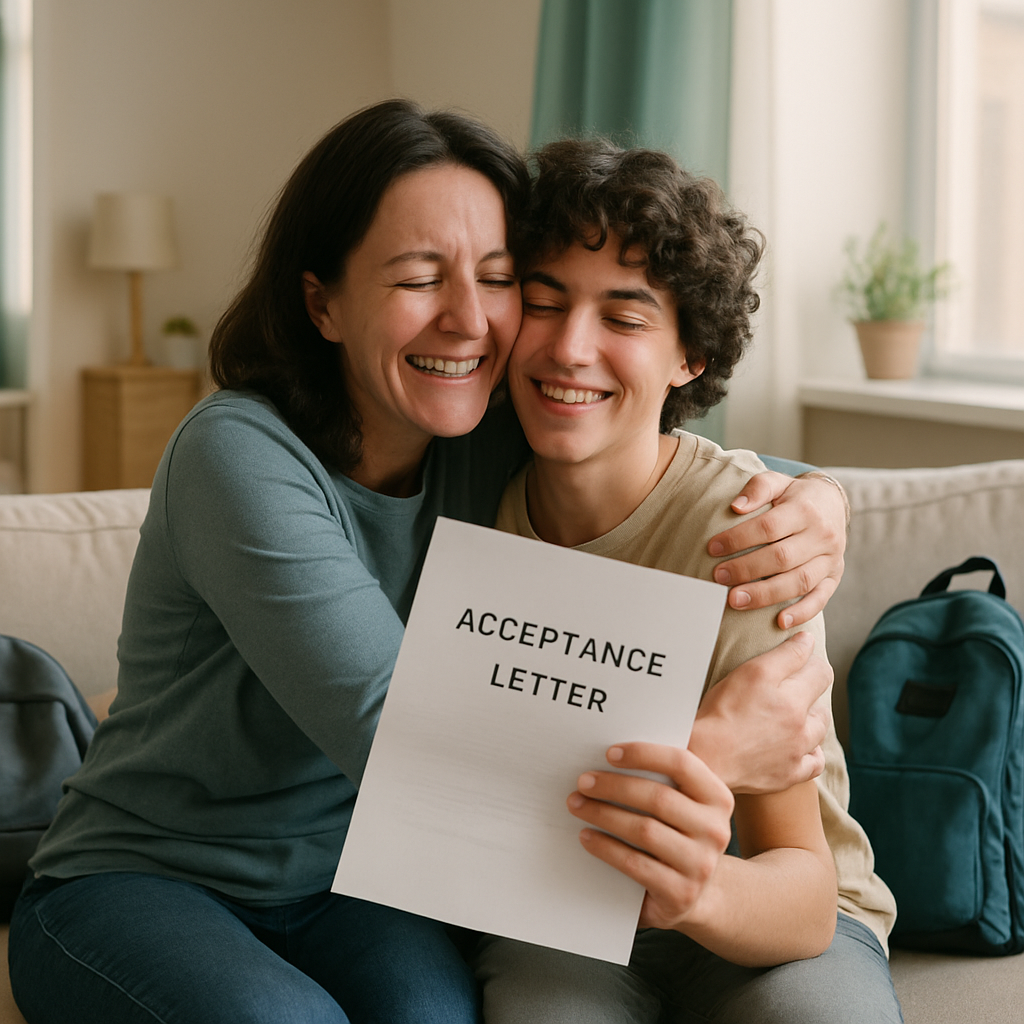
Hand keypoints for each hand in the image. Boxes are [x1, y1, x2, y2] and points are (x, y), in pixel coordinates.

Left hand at [567, 743, 733, 930]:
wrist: (692, 895)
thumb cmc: (675, 835)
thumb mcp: (681, 805)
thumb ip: (661, 779)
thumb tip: (611, 753)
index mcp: (717, 798)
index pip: (682, 764)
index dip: (644, 754)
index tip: (609, 753)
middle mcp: (715, 830)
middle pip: (658, 798)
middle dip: (614, 786)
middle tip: (583, 782)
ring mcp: (700, 865)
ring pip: (645, 830)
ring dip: (604, 814)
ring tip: (577, 805)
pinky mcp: (680, 893)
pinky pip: (634, 864)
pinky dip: (605, 847)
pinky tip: (586, 836)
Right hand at [688, 632, 831, 794]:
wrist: (705, 757)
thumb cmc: (722, 713)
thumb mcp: (751, 672)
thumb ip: (786, 655)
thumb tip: (809, 640)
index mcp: (795, 699)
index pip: (822, 672)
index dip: (810, 662)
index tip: (796, 661)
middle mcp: (802, 728)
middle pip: (821, 704)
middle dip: (808, 694)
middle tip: (783, 692)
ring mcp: (798, 754)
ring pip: (819, 732)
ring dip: (809, 723)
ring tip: (787, 718)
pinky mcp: (789, 775)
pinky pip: (813, 763)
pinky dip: (809, 753)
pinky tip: (795, 745)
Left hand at [707, 471, 846, 627]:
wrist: (833, 504)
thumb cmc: (795, 496)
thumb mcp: (778, 482)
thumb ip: (758, 488)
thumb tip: (735, 506)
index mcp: (805, 510)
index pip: (768, 527)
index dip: (739, 539)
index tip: (712, 548)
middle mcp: (822, 536)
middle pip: (782, 557)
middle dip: (746, 569)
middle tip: (718, 577)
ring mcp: (830, 559)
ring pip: (799, 581)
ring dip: (766, 594)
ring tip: (735, 600)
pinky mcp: (834, 578)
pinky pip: (820, 599)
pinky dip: (801, 612)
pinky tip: (779, 622)